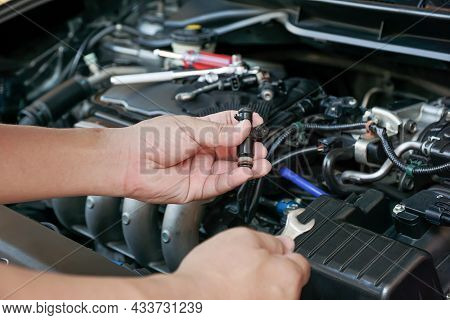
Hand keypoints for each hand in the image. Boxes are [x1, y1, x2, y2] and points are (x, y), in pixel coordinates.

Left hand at [121, 111, 270, 202]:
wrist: (130, 161)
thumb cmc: (150, 140)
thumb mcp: (190, 128)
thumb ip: (219, 132)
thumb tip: (243, 129)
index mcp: (200, 131)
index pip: (228, 127)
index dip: (244, 125)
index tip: (256, 124)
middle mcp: (203, 151)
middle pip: (234, 150)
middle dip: (250, 149)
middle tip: (260, 148)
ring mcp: (201, 169)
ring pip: (231, 169)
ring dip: (248, 166)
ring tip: (260, 162)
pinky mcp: (198, 188)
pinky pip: (221, 184)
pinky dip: (236, 178)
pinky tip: (246, 171)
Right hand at [170, 227, 310, 298]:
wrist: (188, 302)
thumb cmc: (210, 277)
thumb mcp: (241, 238)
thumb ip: (269, 239)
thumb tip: (284, 243)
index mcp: (287, 276)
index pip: (300, 263)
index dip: (283, 256)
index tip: (271, 258)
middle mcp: (286, 302)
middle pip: (287, 283)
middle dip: (271, 275)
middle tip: (245, 271)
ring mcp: (274, 314)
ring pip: (272, 298)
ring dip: (260, 292)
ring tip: (235, 287)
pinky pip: (260, 307)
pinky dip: (250, 303)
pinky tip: (233, 299)